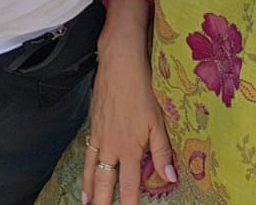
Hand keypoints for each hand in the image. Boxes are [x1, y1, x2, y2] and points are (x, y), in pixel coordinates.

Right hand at [82, 32, 174, 204]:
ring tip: (87, 202)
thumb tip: (170, 177)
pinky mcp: (93, 124)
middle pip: (105, 181)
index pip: (129, 185)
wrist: (119, 64)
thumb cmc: (141, 89)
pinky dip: (85, 166)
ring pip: (92, 168)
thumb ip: (162, 151)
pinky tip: (86, 170)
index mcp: (130, 148)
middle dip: (102, 201)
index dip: (129, 203)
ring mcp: (100, 135)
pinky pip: (88, 151)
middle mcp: (111, 145)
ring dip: (89, 187)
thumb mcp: (157, 121)